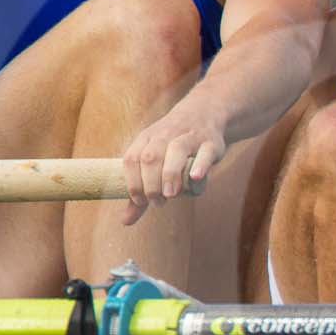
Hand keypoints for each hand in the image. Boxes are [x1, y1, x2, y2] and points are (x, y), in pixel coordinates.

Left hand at [120, 102, 225, 225]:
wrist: (205, 113)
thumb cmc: (172, 146)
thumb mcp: (154, 161)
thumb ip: (142, 190)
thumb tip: (125, 221)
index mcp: (146, 139)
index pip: (132, 159)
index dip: (133, 182)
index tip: (140, 201)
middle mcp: (165, 135)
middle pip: (151, 157)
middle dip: (151, 183)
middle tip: (158, 202)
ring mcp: (189, 137)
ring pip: (176, 150)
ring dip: (170, 174)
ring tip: (171, 194)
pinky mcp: (210, 142)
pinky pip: (205, 152)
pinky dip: (200, 165)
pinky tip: (195, 178)